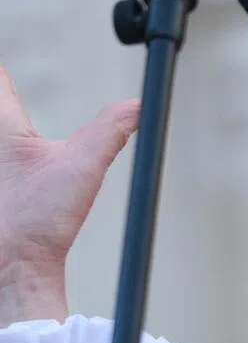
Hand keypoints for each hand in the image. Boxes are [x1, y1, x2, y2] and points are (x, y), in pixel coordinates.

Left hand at [0, 64, 138, 325]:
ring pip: (2, 139)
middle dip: (8, 109)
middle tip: (14, 102)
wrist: (8, 270)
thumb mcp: (83, 168)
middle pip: (0, 112)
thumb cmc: (33, 223)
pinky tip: (17, 186)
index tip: (10, 72)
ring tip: (22, 165)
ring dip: (13, 148)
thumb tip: (138, 106)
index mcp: (3, 128)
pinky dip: (9, 171)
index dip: (5, 76)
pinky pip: (2, 171)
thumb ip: (112, 129)